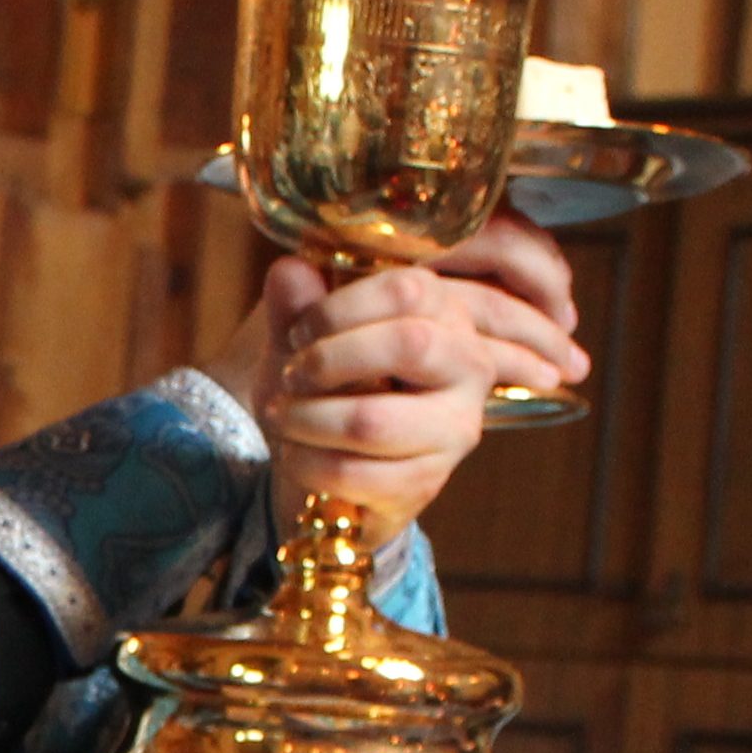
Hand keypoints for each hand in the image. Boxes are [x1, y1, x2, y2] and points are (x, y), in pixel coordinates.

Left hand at [213, 215, 589, 537]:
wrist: (329, 468)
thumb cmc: (326, 390)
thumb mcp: (303, 341)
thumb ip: (296, 305)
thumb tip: (289, 270)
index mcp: (445, 313)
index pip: (407, 289)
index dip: (337, 308)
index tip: (298, 333)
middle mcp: (468, 365)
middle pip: (409, 343)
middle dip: (329, 360)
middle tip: (290, 376)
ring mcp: (455, 427)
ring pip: (373, 419)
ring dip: (307, 419)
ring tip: (283, 417)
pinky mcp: (428, 481)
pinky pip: (356, 473)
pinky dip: (307, 464)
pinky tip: (296, 455)